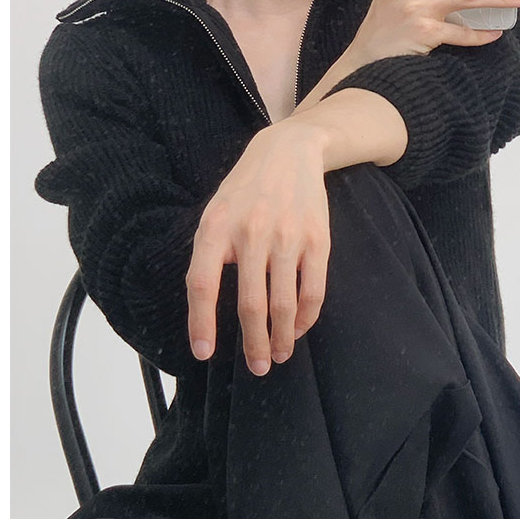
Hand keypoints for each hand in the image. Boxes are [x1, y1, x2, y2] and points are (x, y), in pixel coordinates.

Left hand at [186, 118, 330, 374]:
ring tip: (279, 355)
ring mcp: (288, 236)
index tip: (204, 353)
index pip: (203, 284)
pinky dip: (306, 318)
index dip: (202, 323)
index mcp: (216, 227)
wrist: (290, 151)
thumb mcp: (216, 213)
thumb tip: (205, 312)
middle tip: (257, 367)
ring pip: (285, 304)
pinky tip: (299, 329)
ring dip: (283, 338)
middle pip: (251, 303)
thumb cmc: (245, 191)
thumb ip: (210, 256)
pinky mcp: (317, 240)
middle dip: (254, 344)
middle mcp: (251, 232)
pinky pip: (313, 291)